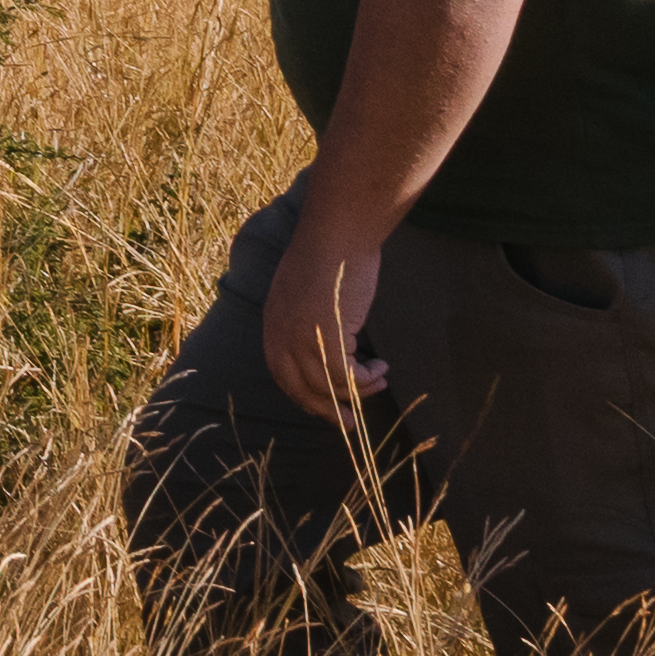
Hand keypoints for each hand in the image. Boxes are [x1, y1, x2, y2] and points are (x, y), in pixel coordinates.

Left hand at [261, 195, 396, 427]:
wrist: (339, 232)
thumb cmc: (329, 255)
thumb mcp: (304, 292)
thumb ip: (304, 320)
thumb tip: (321, 351)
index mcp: (272, 324)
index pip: (282, 374)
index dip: (305, 394)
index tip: (327, 405)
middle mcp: (280, 334)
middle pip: (300, 389)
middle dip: (326, 409)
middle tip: (350, 423)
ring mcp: (301, 337)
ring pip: (328, 386)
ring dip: (357, 391)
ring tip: (379, 382)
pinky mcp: (326, 336)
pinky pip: (348, 376)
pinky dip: (366, 380)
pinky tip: (382, 369)